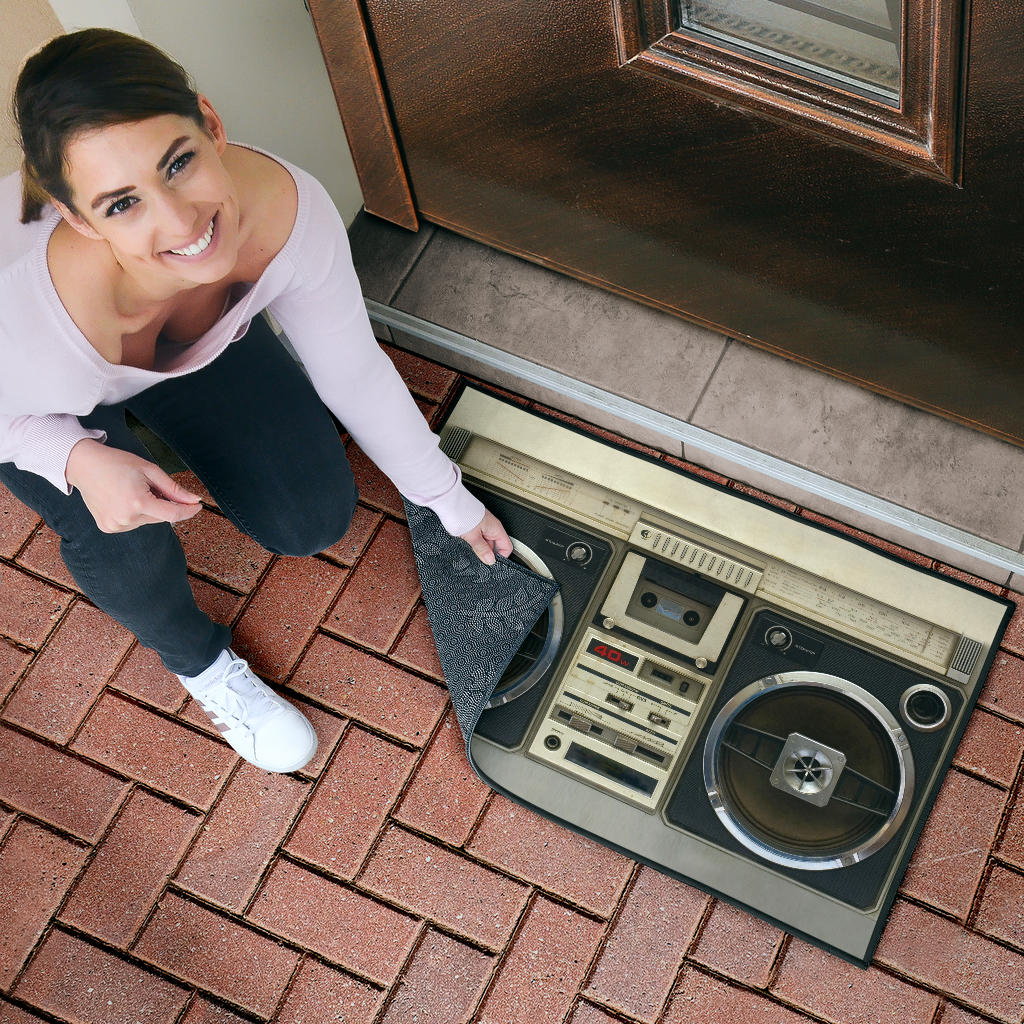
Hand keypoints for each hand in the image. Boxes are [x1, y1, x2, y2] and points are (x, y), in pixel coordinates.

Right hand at [66, 438, 202, 532]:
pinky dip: (135, 514)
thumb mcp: (150, 470)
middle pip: (160, 517)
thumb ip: (174, 489)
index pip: (173, 514)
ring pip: (147, 521)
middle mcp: (125, 518)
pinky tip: (123, 499)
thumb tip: (194, 500)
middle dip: (164, 504)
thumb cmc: (117, 463)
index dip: (188, 511)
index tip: (198, 506)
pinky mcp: (108, 528)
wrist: (84, 466)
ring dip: (149, 509)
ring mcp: (115, 525)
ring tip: (132, 491)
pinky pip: (133, 523)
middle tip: (150, 486)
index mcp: (137, 502)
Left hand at [459, 508, 513, 564]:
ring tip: (469, 548)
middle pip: (495, 545)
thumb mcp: (473, 537)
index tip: (490, 562)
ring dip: (478, 547)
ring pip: (485, 541)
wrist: (450, 501)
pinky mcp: (474, 524)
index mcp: (496, 528)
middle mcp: (491, 526)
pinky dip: (473, 541)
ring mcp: (482, 524)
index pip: (507, 547)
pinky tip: (465, 543)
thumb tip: (490, 560)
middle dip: (486, 553)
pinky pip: (477, 536)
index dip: (500, 557)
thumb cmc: (462, 513)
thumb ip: (482, 549)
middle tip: (477, 557)